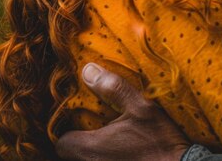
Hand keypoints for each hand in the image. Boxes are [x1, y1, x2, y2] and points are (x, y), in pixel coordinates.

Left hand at [55, 63, 188, 160]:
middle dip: (80, 140)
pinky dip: (106, 157)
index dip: (67, 130)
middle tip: (96, 124)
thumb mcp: (141, 107)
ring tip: (110, 136)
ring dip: (95, 150)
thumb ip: (114, 89)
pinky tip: (123, 149)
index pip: (62, 143)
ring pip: (87, 160)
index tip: (80, 118)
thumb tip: (88, 70)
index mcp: (92, 148)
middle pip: (72, 154)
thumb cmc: (159, 140)